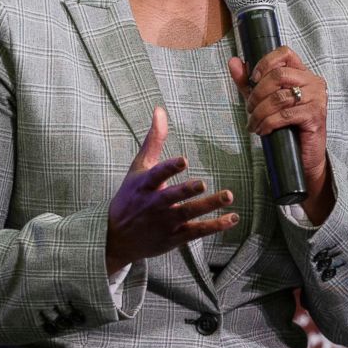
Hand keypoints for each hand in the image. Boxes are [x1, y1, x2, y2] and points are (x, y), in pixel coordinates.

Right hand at [106, 107, 238, 273]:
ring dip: (208, 206)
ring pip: (188, 213)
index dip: (169, 168)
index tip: (183, 160)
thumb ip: (153, 140)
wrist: (116, 237)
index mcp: (145, 185)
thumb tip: (160, 110)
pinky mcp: (174, 237)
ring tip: (228, 196)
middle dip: (187, 191)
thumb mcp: (138, 168)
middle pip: (172, 196)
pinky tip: (232, 218)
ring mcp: (165, 222)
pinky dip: (214, 226)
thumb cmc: (130, 196)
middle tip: (202, 183)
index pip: (157, 175)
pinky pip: (196, 231)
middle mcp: (155, 204)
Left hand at [228, 47, 333, 224]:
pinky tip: (263, 130)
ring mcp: (317, 99)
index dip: (266, 62)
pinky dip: (268, 123)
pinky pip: (284, 115)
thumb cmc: (286, 126)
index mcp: (303, 73)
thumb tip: (233, 62)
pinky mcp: (315, 116)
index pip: (285, 53)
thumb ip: (249, 82)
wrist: (304, 157)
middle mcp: (313, 82)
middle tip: (250, 108)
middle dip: (257, 93)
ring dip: (260, 112)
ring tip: (254, 123)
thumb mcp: (263, 101)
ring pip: (279, 97)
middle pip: (279, 74)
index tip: (254, 79)